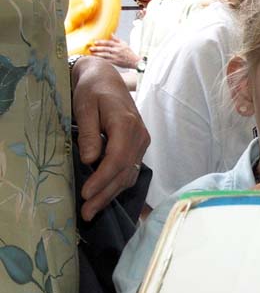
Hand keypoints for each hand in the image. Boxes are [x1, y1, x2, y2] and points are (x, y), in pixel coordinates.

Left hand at [72, 56, 149, 220]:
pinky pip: (130, 171)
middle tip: (86, 213)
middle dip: (104, 194)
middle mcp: (140, 136)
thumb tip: (89, 160)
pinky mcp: (138, 147)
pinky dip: (117, 186)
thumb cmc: (92, 90)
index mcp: (127, 124)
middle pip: (124, 172)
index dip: (102, 179)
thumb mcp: (84, 106)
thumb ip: (88, 133)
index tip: (85, 194)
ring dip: (110, 194)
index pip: (117, 159)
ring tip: (91, 211)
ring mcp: (142, 143)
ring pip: (128, 175)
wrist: (106, 79)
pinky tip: (103, 196)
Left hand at [89, 35, 140, 68]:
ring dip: (97, 55)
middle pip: (105, 49)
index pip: (108, 43)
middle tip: (90, 48)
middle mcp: (117, 51)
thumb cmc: (129, 52)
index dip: (101, 42)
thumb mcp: (124, 44)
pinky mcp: (116, 63)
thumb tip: (110, 33)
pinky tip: (97, 60)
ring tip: (91, 54)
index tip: (95, 42)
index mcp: (118, 46)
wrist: (135, 61)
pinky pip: (107, 61)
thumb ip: (117, 39)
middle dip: (97, 49)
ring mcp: (116, 57)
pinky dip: (101, 60)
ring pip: (105, 56)